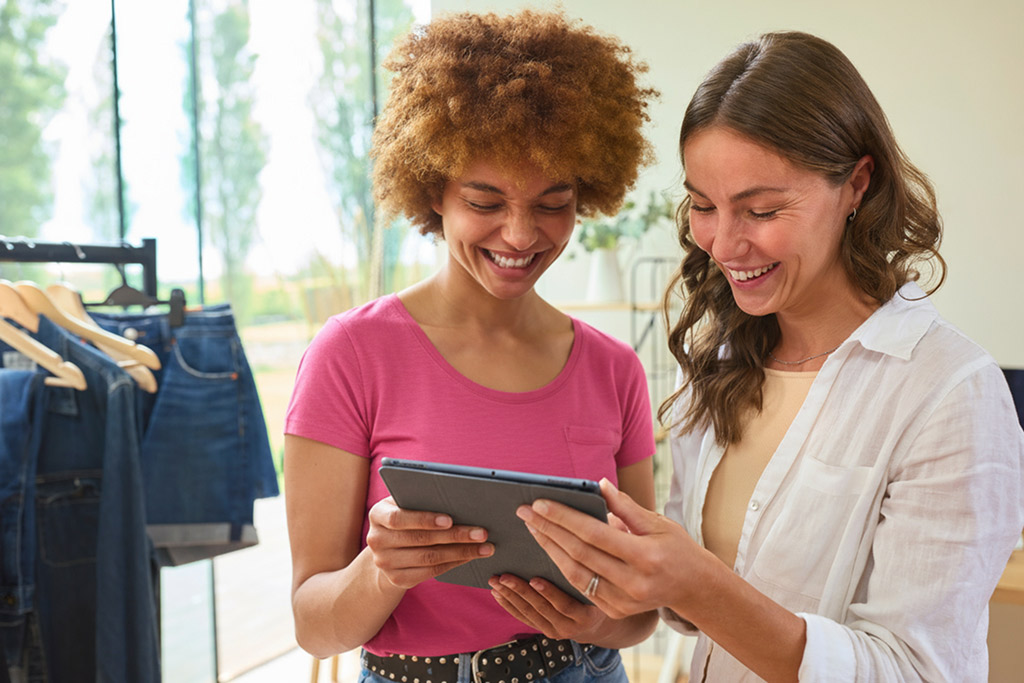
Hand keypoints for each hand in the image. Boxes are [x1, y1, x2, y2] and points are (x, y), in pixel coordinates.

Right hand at [366, 496, 493, 589]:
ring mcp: (385, 563)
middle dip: (456, 536)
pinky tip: (470, 557)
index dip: (424, 519)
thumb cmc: (406, 516)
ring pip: (429, 558)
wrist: (387, 549)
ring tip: (485, 547)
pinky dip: (454, 563)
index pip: (398, 518)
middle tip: (482, 533)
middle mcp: (376, 540)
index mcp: (377, 514)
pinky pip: (431, 572)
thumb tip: (459, 496)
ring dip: (461, 552)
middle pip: (420, 540)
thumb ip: (421, 498)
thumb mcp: (405, 503)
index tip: (450, 519)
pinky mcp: (398, 579)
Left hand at [488, 573, 606, 641]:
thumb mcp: (603, 583)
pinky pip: (526, 619)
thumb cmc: (600, 594)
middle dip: (520, 591)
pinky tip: (498, 594)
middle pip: (542, 608)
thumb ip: (591, 566)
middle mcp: (572, 626)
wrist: (600, 623)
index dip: (549, 592)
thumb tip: (579, 536)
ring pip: (530, 614)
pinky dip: (510, 606)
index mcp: (587, 613)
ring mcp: (557, 631)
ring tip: (496, 582)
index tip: (534, 578)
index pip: (566, 604)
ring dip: (510, 597)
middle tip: (504, 577)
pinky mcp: (547, 631)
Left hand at [516, 479, 705, 619]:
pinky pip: (581, 588)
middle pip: (579, 554)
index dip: (564, 518)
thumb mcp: (658, 524)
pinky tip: (549, 551)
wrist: (694, 588)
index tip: (540, 504)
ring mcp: (623, 601)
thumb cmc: (676, 549)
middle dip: (548, 531)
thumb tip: (598, 484)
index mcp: (645, 556)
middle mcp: (633, 583)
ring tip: (533, 529)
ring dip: (549, 550)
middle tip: (525, 513)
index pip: (594, 534)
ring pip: (575, 575)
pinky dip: (562, 569)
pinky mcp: (615, 611)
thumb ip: (626, 506)